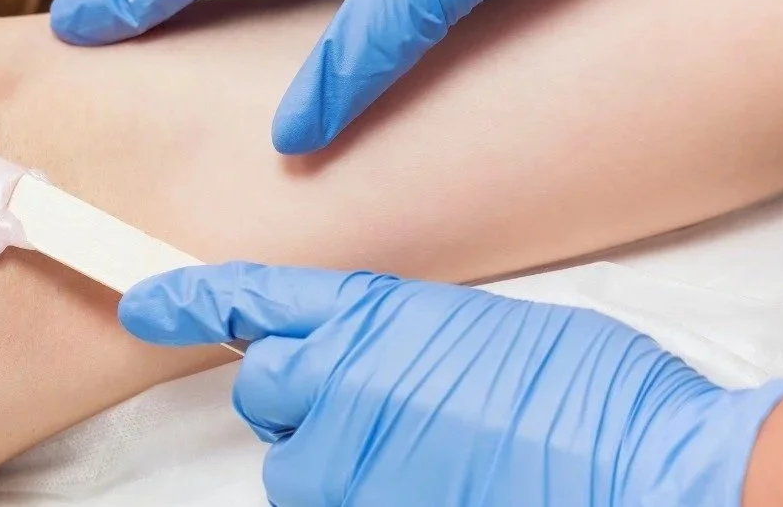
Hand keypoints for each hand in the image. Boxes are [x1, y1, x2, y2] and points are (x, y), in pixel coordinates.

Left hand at [120, 263, 782, 506]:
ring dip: (330, 457)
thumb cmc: (577, 391)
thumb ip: (393, 337)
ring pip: (289, 463)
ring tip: (414, 456)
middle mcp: (334, 380)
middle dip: (297, 395)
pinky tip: (419, 482)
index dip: (190, 299)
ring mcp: (338, 459)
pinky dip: (356, 495)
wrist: (637, 463)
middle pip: (261, 390)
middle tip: (367, 403)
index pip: (250, 297)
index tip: (145, 300)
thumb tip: (360, 356)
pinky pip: (323, 505)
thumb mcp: (472, 328)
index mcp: (368, 312)